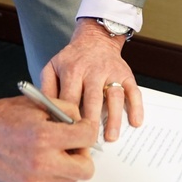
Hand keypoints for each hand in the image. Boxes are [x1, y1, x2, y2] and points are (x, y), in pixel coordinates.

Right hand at [0, 88, 97, 181]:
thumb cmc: (2, 115)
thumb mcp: (39, 102)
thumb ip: (66, 110)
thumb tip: (83, 121)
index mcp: (45, 136)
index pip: (87, 138)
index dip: (88, 128)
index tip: (83, 126)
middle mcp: (41, 161)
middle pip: (85, 169)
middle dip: (84, 155)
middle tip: (74, 144)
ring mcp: (34, 177)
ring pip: (71, 179)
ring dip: (69, 164)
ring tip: (55, 148)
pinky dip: (52, 170)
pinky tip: (41, 156)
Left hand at [40, 18, 143, 142]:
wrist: (95, 39)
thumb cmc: (72, 59)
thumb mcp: (52, 68)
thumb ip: (47, 89)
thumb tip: (44, 113)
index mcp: (72, 70)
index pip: (69, 98)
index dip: (68, 119)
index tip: (66, 137)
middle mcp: (93, 71)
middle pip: (92, 99)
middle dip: (90, 122)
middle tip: (88, 141)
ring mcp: (111, 73)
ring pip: (114, 96)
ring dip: (114, 118)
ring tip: (111, 137)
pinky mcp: (126, 74)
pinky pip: (134, 91)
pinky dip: (137, 107)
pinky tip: (135, 122)